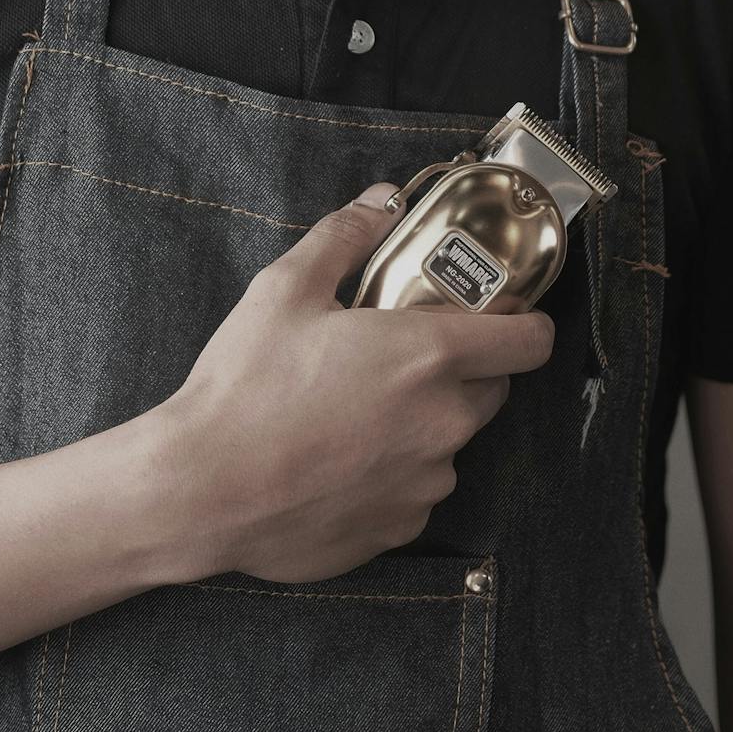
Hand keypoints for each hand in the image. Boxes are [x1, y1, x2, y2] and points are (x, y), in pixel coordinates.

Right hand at [148, 182, 554, 583]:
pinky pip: (415, 490)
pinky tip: (338, 461)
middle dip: (463, 371)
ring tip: (354, 413)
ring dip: (423, 425)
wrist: (200, 491)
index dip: (525, 325)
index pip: (531, 342)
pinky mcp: (399, 529)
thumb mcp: (286, 289)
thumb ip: (346, 236)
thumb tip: (381, 202)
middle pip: (493, 389)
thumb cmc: (244, 387)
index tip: (505, 319)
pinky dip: (392, 474)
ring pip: (449, 443)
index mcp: (429, 357)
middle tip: (402, 358)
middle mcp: (444, 423)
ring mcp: (425, 483)